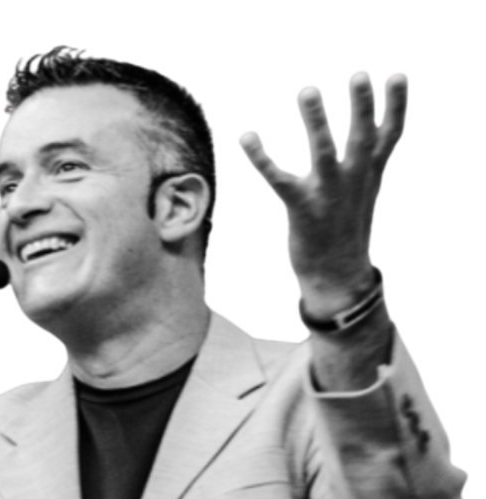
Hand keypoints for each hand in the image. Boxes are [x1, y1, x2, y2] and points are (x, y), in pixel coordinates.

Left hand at [236, 70, 409, 295]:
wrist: (337, 278)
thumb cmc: (346, 230)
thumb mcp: (364, 192)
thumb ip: (368, 161)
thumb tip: (374, 135)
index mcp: (371, 174)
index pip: (391, 135)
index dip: (397, 105)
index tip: (398, 75)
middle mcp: (354, 181)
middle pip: (363, 137)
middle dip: (363, 106)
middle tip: (359, 74)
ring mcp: (329, 195)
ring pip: (324, 152)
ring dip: (316, 121)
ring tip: (308, 89)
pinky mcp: (301, 209)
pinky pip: (278, 179)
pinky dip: (261, 158)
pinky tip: (246, 136)